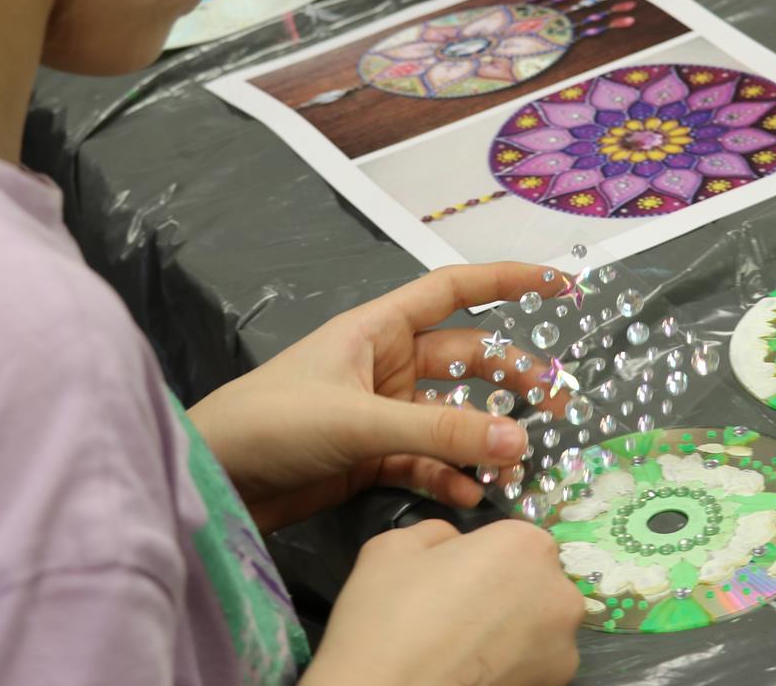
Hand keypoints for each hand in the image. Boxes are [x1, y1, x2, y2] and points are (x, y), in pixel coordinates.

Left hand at [188, 262, 569, 531]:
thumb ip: (439, 435)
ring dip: (483, 437)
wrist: (215, 479)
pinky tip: (472, 494)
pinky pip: (426, 460)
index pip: (455, 289)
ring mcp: (379, 412)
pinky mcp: (370, 457)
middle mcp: (384, 363)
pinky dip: (451, 475)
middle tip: (558, 402)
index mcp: (377, 329)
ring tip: (519, 462)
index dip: (507, 280)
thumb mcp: (359, 422)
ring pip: (450, 417)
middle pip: (465, 359)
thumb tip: (517, 442)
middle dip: (511, 376)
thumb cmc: (272, 423)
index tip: (560, 285)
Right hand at [301, 519, 583, 685]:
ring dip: (512, 629)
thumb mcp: (395, 546)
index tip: (455, 578)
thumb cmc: (391, 616)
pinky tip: (474, 669)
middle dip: (504, 591)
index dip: (482, 557)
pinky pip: (535, 662)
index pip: (513, 539)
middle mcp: (558, 591)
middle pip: (533, 580)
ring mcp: (563, 645)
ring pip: (538, 624)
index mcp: (525, 544)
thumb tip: (454, 542)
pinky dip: (512, 663)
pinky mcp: (555, 684)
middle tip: (458, 613)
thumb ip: (438, 533)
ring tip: (464, 647)